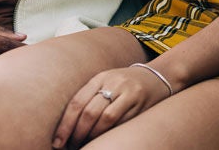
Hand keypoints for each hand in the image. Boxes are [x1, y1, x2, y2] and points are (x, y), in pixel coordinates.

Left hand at [52, 65, 171, 148]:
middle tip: (70, 146)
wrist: (160, 75)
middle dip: (76, 133)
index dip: (65, 124)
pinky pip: (121, 122)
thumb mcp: (107, 82)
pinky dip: (108, 133)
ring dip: (92, 136)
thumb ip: (89, 97)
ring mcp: (129, 93)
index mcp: (101, 77)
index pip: (77, 102)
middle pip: (89, 112)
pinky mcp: (141, 104)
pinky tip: (102, 139)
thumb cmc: (126, 84)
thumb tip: (67, 126)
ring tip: (84, 144)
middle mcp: (114, 83)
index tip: (57, 141)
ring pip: (105, 119)